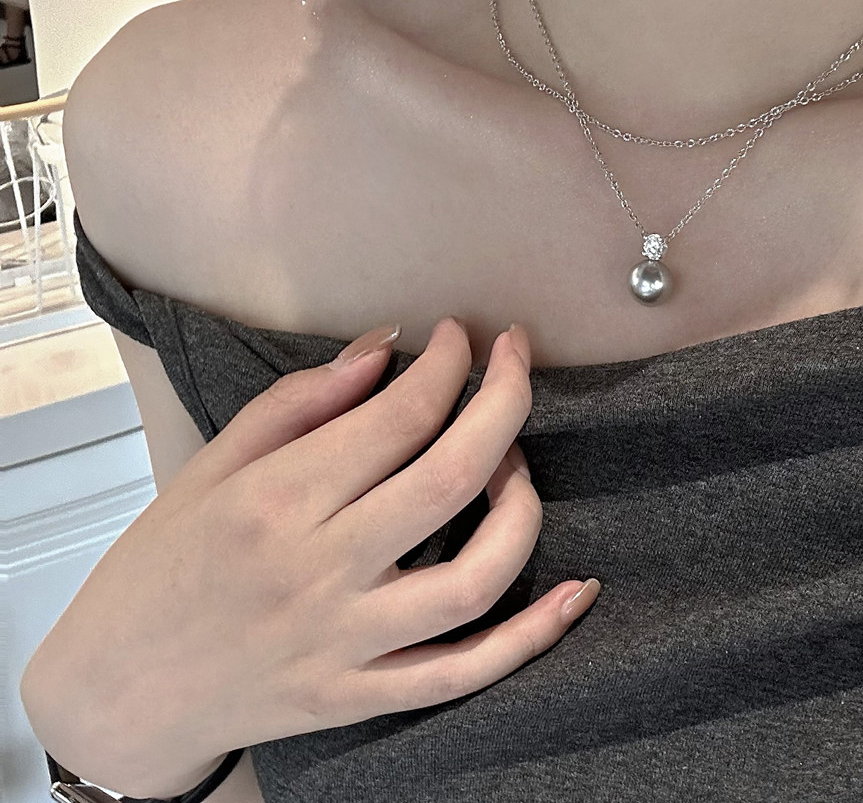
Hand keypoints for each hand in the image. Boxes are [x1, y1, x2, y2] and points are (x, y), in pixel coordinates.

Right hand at [20, 317, 599, 798]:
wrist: (114, 693)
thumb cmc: (159, 567)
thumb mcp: (211, 465)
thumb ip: (300, 401)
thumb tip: (386, 348)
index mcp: (276, 501)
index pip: (400, 415)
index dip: (449, 364)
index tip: (462, 337)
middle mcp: (319, 570)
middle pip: (453, 477)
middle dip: (506, 400)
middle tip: (515, 359)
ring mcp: (348, 642)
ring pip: (478, 575)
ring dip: (522, 502)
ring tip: (515, 461)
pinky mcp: (362, 697)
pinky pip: (466, 674)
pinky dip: (533, 635)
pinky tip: (577, 591)